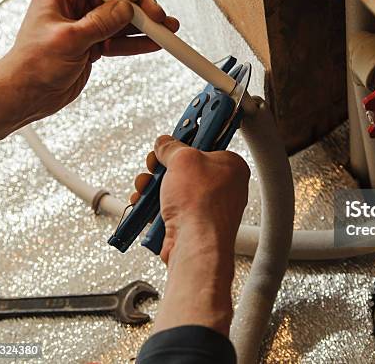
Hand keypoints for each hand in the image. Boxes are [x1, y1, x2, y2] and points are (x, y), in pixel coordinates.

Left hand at [4, 0, 178, 121]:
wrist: (28, 95)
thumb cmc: (31, 66)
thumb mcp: (68, 40)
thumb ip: (100, 23)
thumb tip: (125, 9)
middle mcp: (75, 6)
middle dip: (140, 5)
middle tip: (157, 16)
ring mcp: (87, 26)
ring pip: (123, 19)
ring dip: (146, 25)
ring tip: (165, 29)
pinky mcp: (95, 45)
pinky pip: (122, 39)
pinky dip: (139, 42)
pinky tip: (154, 42)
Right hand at [132, 136, 249, 335]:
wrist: (195, 245)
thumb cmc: (201, 204)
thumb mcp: (183, 159)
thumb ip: (172, 147)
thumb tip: (165, 143)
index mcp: (231, 166)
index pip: (208, 143)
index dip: (189, 137)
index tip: (180, 129)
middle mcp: (223, 187)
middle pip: (186, 167)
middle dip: (163, 165)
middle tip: (155, 163)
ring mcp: (207, 207)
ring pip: (174, 188)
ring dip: (154, 185)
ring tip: (145, 186)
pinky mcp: (191, 224)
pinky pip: (169, 208)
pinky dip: (153, 205)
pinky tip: (143, 203)